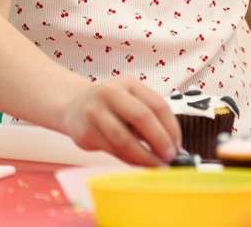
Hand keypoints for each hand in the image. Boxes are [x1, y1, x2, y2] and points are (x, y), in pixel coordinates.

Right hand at [60, 76, 180, 165]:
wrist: (73, 106)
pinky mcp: (85, 132)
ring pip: (124, 139)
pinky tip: (138, 163)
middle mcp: (110, 93)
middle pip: (141, 117)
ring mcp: (94, 112)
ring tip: (156, 166)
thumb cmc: (110, 107)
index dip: (171, 128)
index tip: (178, 146)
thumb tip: (173, 148)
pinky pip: (112, 151)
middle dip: (159, 141)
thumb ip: (150, 119)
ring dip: (144, 157)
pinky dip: (129, 160)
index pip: (157, 105)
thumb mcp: (129, 102)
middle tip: (169, 158)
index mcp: (128, 84)